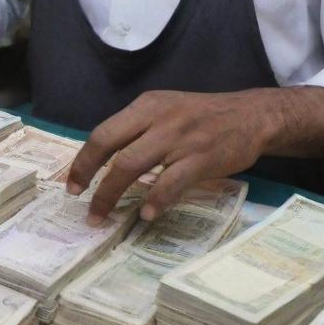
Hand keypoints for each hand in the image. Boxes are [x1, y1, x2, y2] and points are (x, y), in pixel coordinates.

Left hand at [66, 89, 274, 224]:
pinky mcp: (201, 158)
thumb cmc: (202, 116)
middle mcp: (159, 119)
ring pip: (133, 166)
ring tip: (104, 218)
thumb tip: (105, 160)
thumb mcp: (166, 109)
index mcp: (147, 106)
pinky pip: (171, 182)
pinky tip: (147, 215)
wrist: (251, 115)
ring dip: (113, 195)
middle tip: (84, 206)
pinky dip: (155, 200)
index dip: (84, 161)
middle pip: (113, 151)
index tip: (73, 184)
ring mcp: (180, 139)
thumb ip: (139, 129)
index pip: (103, 133)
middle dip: (92, 180)